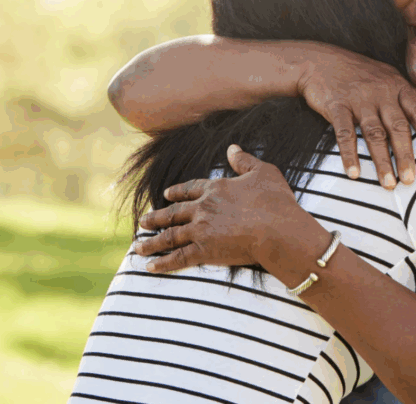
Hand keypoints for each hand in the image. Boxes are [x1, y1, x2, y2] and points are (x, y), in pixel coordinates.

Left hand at [135, 145, 325, 275]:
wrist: (277, 229)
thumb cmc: (275, 201)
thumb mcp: (263, 172)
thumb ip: (244, 160)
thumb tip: (232, 148)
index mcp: (215, 189)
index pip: (190, 189)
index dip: (177, 192)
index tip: (166, 194)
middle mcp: (203, 208)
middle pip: (173, 213)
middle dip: (156, 218)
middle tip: (143, 222)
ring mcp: (200, 230)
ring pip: (170, 236)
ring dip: (152, 242)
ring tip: (138, 247)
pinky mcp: (204, 251)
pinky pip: (178, 258)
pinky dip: (163, 263)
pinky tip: (150, 267)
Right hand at [297, 47, 415, 188]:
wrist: (320, 61)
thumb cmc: (362, 73)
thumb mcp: (393, 78)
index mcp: (398, 88)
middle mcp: (381, 93)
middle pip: (398, 127)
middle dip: (405, 155)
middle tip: (410, 180)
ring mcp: (359, 100)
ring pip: (374, 134)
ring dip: (381, 161)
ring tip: (388, 184)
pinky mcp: (336, 106)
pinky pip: (344, 133)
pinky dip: (349, 154)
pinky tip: (354, 173)